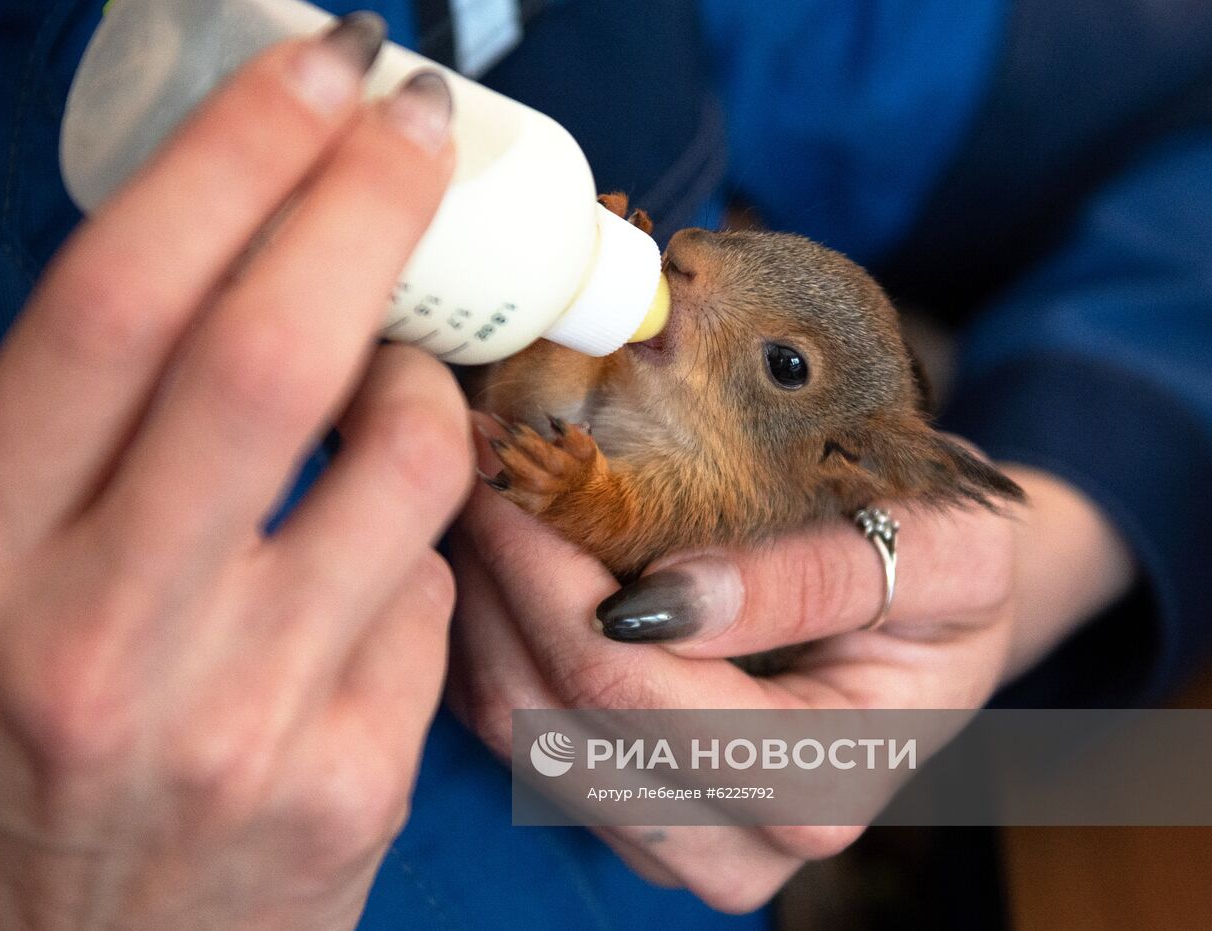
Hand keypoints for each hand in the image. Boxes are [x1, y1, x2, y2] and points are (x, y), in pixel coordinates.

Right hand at [0, 21, 467, 929]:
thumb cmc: (31, 742)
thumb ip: (93, 420)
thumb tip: (260, 242)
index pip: (113, 302)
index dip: (234, 157)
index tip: (314, 71)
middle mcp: (93, 637)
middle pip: (270, 352)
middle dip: (366, 200)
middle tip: (412, 119)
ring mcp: (237, 717)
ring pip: (404, 458)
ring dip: (423, 381)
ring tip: (393, 385)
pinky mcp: (353, 776)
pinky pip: (434, 583)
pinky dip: (420, 538)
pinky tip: (369, 569)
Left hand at [447, 442, 1132, 911]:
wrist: (938, 614)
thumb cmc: (947, 569)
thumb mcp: (941, 549)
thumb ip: (819, 579)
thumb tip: (667, 603)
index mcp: (821, 786)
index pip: (633, 692)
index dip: (547, 575)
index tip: (504, 464)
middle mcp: (741, 846)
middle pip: (554, 721)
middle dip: (498, 580)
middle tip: (468, 462)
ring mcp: (677, 844)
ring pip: (517, 737)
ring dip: (478, 610)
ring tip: (475, 497)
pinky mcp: (629, 818)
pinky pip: (514, 741)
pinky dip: (487, 645)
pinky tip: (493, 561)